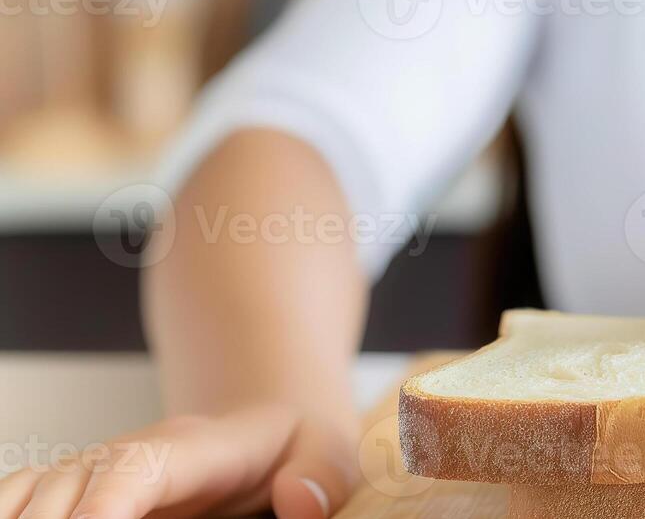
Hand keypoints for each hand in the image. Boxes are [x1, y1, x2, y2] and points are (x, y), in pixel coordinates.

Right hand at [1, 405, 353, 518]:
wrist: (268, 419)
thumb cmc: (296, 444)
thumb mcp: (330, 450)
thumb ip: (321, 474)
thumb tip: (300, 503)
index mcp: (191, 447)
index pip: (132, 472)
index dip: (103, 509)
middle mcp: (127, 454)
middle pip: (63, 492)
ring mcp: (93, 471)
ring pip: (29, 497)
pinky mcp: (75, 491)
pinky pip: (20, 499)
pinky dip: (12, 513)